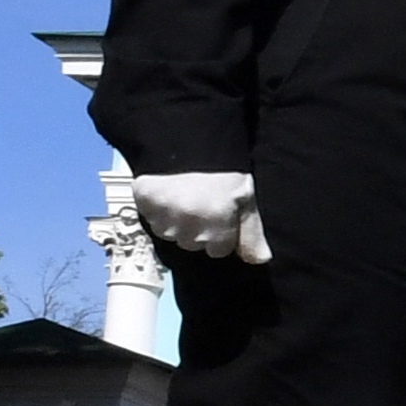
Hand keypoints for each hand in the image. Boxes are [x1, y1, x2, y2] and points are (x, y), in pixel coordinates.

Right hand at [134, 170, 269, 264]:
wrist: (189, 144)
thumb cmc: (223, 173)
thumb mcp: (246, 200)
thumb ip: (252, 234)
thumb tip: (260, 260)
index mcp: (218, 226)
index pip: (219, 250)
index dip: (222, 233)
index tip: (222, 214)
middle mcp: (190, 229)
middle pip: (194, 245)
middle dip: (200, 229)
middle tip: (203, 203)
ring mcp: (165, 220)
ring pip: (172, 235)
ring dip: (178, 222)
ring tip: (186, 198)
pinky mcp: (145, 209)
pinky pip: (153, 223)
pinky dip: (159, 213)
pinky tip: (169, 197)